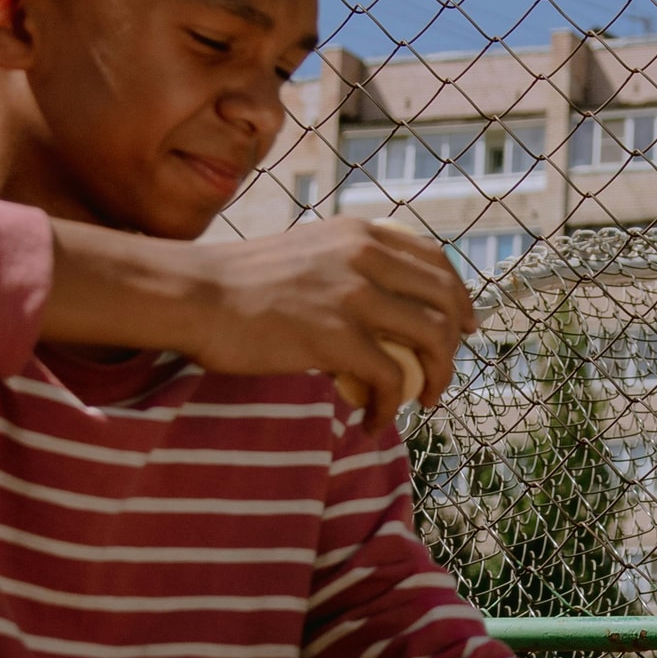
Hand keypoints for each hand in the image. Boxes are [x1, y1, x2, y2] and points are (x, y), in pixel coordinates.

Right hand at [50, 216, 472, 410]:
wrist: (193, 294)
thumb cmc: (236, 282)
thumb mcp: (305, 252)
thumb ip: (344, 265)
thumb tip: (374, 299)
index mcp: (360, 233)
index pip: (434, 261)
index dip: (458, 296)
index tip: (463, 324)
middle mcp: (366, 256)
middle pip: (444, 300)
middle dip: (455, 342)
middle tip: (444, 373)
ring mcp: (354, 295)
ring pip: (431, 339)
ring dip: (436, 377)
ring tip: (422, 402)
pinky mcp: (337, 337)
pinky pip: (390, 380)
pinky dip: (390, 408)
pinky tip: (372, 423)